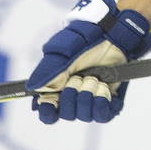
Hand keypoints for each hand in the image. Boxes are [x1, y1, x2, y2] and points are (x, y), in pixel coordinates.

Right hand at [26, 0, 150, 123]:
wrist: (114, 33)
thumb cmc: (87, 40)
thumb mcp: (62, 51)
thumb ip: (48, 71)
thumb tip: (36, 88)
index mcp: (56, 88)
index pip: (48, 113)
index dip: (49, 111)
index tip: (53, 101)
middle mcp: (73, 97)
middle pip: (66, 114)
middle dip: (72, 95)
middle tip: (80, 77)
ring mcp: (91, 99)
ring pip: (84, 115)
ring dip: (88, 96)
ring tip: (94, 79)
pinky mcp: (109, 99)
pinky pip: (102, 115)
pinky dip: (102, 104)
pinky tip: (103, 89)